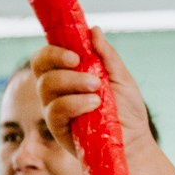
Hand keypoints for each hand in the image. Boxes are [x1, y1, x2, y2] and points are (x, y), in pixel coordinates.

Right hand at [32, 33, 155, 164]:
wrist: (135, 144)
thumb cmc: (128, 112)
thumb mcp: (122, 79)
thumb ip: (107, 56)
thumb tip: (94, 30)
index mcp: (68, 74)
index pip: (48, 55)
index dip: (54, 49)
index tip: (75, 52)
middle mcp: (56, 90)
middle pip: (39, 67)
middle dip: (58, 60)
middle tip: (80, 63)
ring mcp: (54, 109)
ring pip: (46, 86)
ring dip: (72, 82)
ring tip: (97, 90)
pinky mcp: (57, 128)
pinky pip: (55, 110)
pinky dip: (74, 103)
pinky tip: (93, 105)